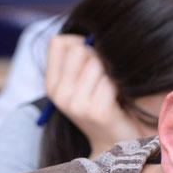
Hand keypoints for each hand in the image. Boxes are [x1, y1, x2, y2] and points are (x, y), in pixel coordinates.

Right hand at [44, 34, 149, 151]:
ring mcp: (76, 104)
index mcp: (52, 85)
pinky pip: (109, 80)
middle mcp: (59, 94)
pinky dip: (119, 84)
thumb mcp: (84, 81)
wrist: (116, 142)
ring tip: (113, 87)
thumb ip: (79, 58)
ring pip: (95, 62)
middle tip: (108, 75)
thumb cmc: (104, 104)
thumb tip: (90, 30)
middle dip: (99, 56)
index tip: (93, 59)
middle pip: (79, 49)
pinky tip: (119, 98)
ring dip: (111, 71)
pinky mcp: (96, 111)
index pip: (59, 42)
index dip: (80, 43)